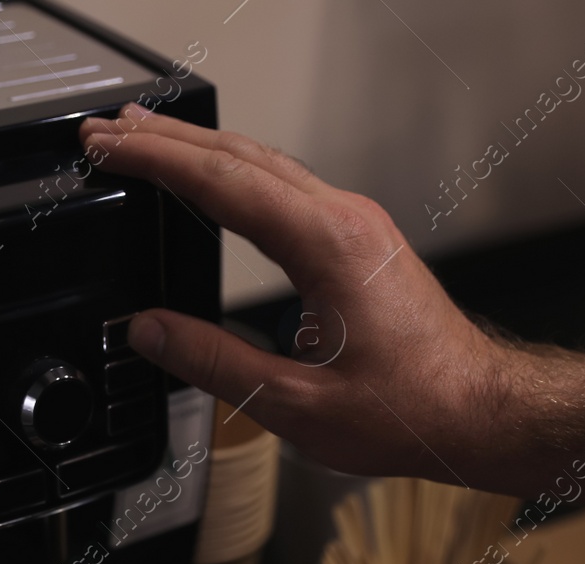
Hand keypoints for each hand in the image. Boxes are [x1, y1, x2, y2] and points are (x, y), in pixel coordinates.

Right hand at [79, 106, 513, 480]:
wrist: (479, 412)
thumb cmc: (410, 410)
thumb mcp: (296, 402)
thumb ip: (215, 363)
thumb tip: (151, 333)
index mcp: (326, 245)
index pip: (220, 182)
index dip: (154, 160)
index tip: (105, 146)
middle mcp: (344, 220)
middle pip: (240, 156)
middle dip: (166, 138)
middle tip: (107, 130)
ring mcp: (356, 224)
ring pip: (265, 164)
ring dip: (200, 149)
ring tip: (146, 139)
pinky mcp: (361, 241)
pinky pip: (287, 186)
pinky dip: (236, 173)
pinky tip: (215, 180)